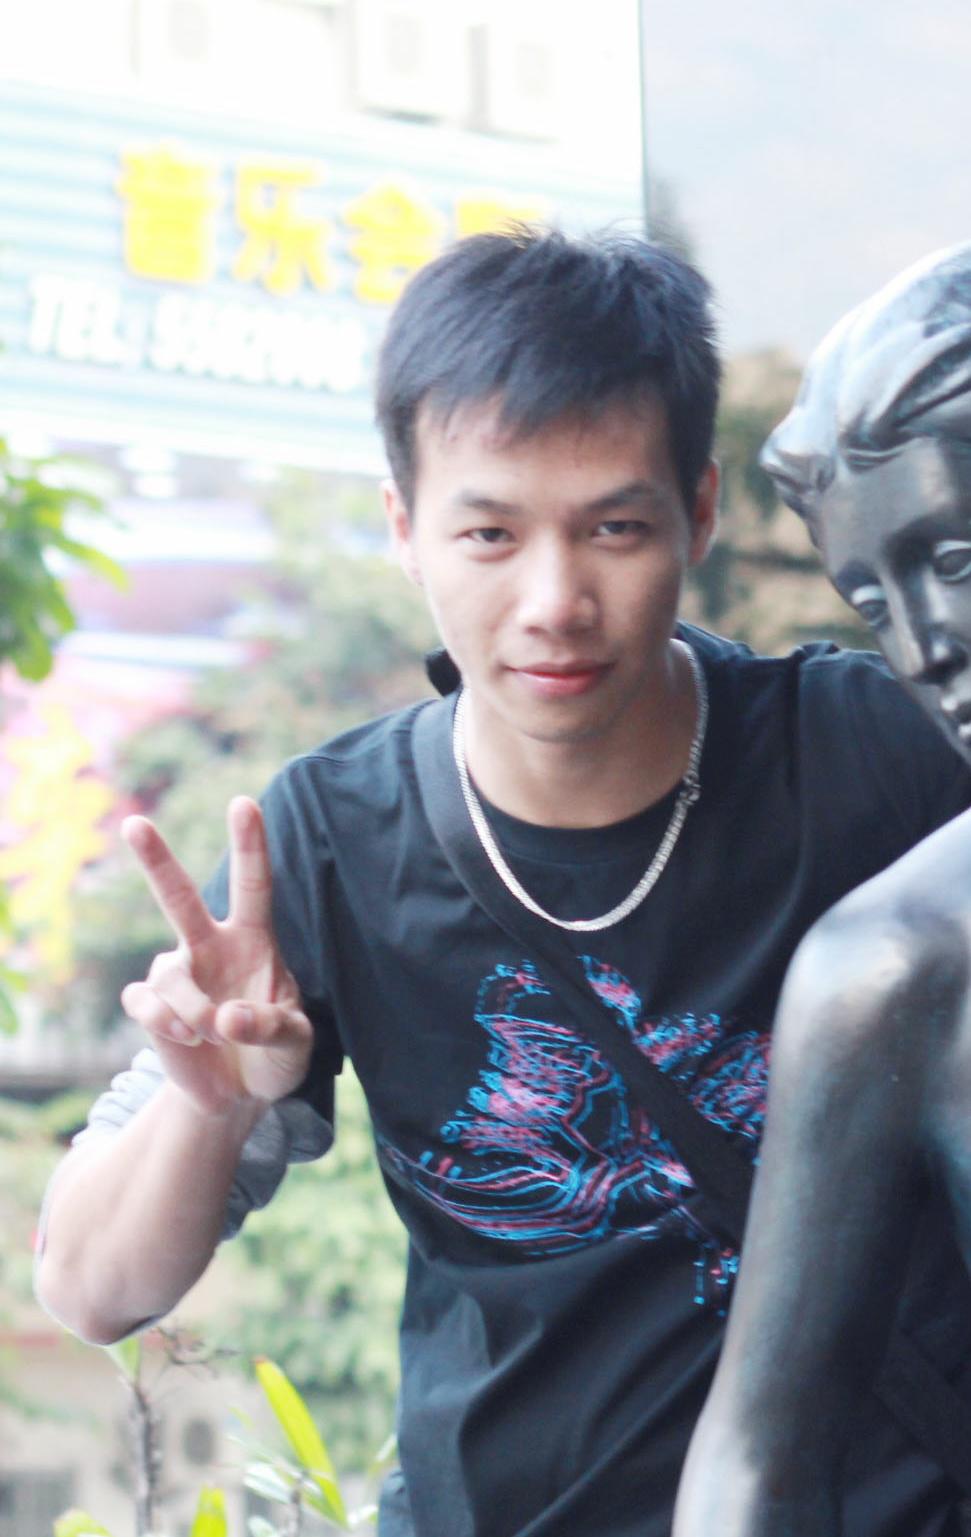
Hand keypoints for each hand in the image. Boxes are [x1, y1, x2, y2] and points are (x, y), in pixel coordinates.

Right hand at [120, 797, 312, 1115]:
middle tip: (134, 824)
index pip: (253, 884)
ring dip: (194, 1010)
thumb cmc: (278, 1055)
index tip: (243, 803)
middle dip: (156, 861)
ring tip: (213, 1035)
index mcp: (254, 940)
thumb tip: (227, 1018)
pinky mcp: (152, 1008)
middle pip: (179, 897)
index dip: (250, 844)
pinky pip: (144, 1001)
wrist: (241, 1096)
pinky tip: (186, 1038)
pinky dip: (165, 1022)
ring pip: (169, 974)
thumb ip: (273, 1026)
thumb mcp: (296, 1043)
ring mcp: (178, 975)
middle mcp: (210, 947)